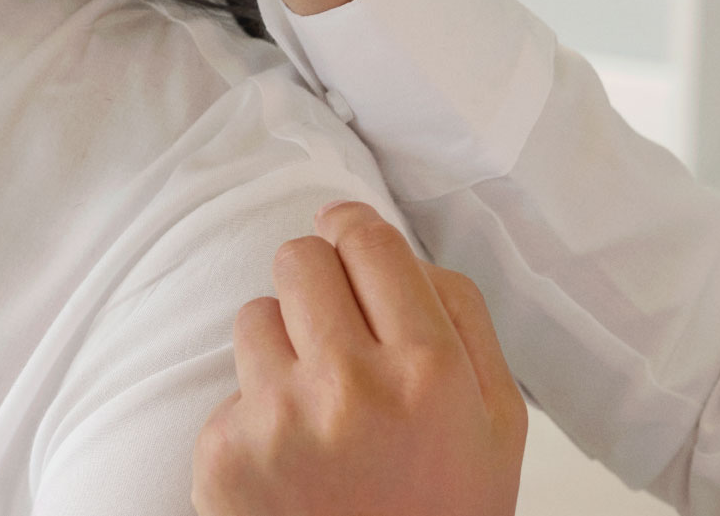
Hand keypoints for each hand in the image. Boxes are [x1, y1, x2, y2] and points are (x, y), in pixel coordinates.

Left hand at [192, 202, 526, 515]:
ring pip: (254, 315)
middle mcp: (349, 386)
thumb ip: (459, 316)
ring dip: (281, 348)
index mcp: (428, 369)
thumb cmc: (445, 509)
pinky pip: (227, 389)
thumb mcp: (496, 418)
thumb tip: (393, 246)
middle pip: (299, 260)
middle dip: (317, 285)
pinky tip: (290, 461)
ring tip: (317, 409)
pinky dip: (253, 416)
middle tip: (335, 331)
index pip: (368, 240)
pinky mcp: (223, 455)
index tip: (347, 238)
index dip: (354, 232)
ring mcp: (278, 420)